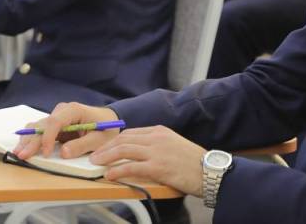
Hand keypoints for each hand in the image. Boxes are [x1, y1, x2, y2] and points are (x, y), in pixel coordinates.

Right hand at [14, 103, 120, 160]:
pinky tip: (23, 147)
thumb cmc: (105, 128)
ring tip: (18, 152)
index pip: (55, 122)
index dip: (48, 138)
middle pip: (42, 125)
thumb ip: (82, 146)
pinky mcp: (54, 124)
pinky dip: (31, 139)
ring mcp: (57, 116)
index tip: (46, 154)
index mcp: (74, 110)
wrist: (107, 120)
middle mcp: (62, 110)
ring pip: (37, 127)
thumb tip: (64, 153)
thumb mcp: (99, 139)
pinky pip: (40, 130)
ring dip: (27, 140)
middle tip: (21, 155)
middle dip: (31, 141)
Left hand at [91, 126, 205, 197]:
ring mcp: (156, 151)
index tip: (104, 148)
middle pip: (123, 139)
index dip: (114, 141)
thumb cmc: (193, 162)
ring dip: (107, 156)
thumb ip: (157, 146)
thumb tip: (138, 155)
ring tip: (96, 163)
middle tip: (94, 155)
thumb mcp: (174, 146)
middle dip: (106, 147)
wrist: (210, 171)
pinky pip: (132, 167)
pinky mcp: (158, 167)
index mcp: (159, 131)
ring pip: (124, 150)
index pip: (130, 133)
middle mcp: (156, 138)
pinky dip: (118, 170)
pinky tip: (110, 174)